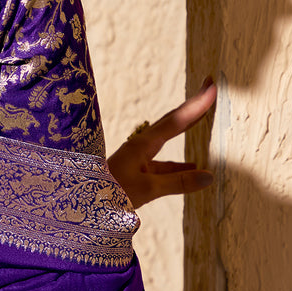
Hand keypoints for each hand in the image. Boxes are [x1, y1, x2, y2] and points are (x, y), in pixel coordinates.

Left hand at [107, 77, 216, 207]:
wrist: (80, 204)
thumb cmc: (110, 193)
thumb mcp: (147, 188)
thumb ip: (178, 182)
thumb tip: (210, 176)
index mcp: (142, 144)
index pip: (176, 120)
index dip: (196, 105)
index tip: (211, 86)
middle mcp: (140, 145)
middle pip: (172, 121)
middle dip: (192, 106)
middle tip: (209, 86)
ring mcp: (138, 158)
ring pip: (168, 140)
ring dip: (187, 129)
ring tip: (204, 118)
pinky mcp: (136, 172)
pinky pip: (164, 163)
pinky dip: (180, 164)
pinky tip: (193, 168)